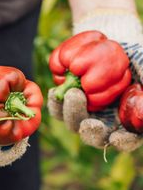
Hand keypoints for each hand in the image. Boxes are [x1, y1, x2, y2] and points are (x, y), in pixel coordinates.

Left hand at [48, 10, 142, 151]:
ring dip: (69, 113)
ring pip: (73, 124)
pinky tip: (55, 92)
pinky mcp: (67, 104)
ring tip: (70, 93)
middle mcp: (104, 123)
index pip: (126, 140)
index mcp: (127, 121)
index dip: (122, 141)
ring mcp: (85, 114)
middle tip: (91, 112)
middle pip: (94, 136)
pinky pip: (58, 109)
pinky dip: (56, 102)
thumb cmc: (135, 61)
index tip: (116, 137)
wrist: (112, 48)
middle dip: (89, 128)